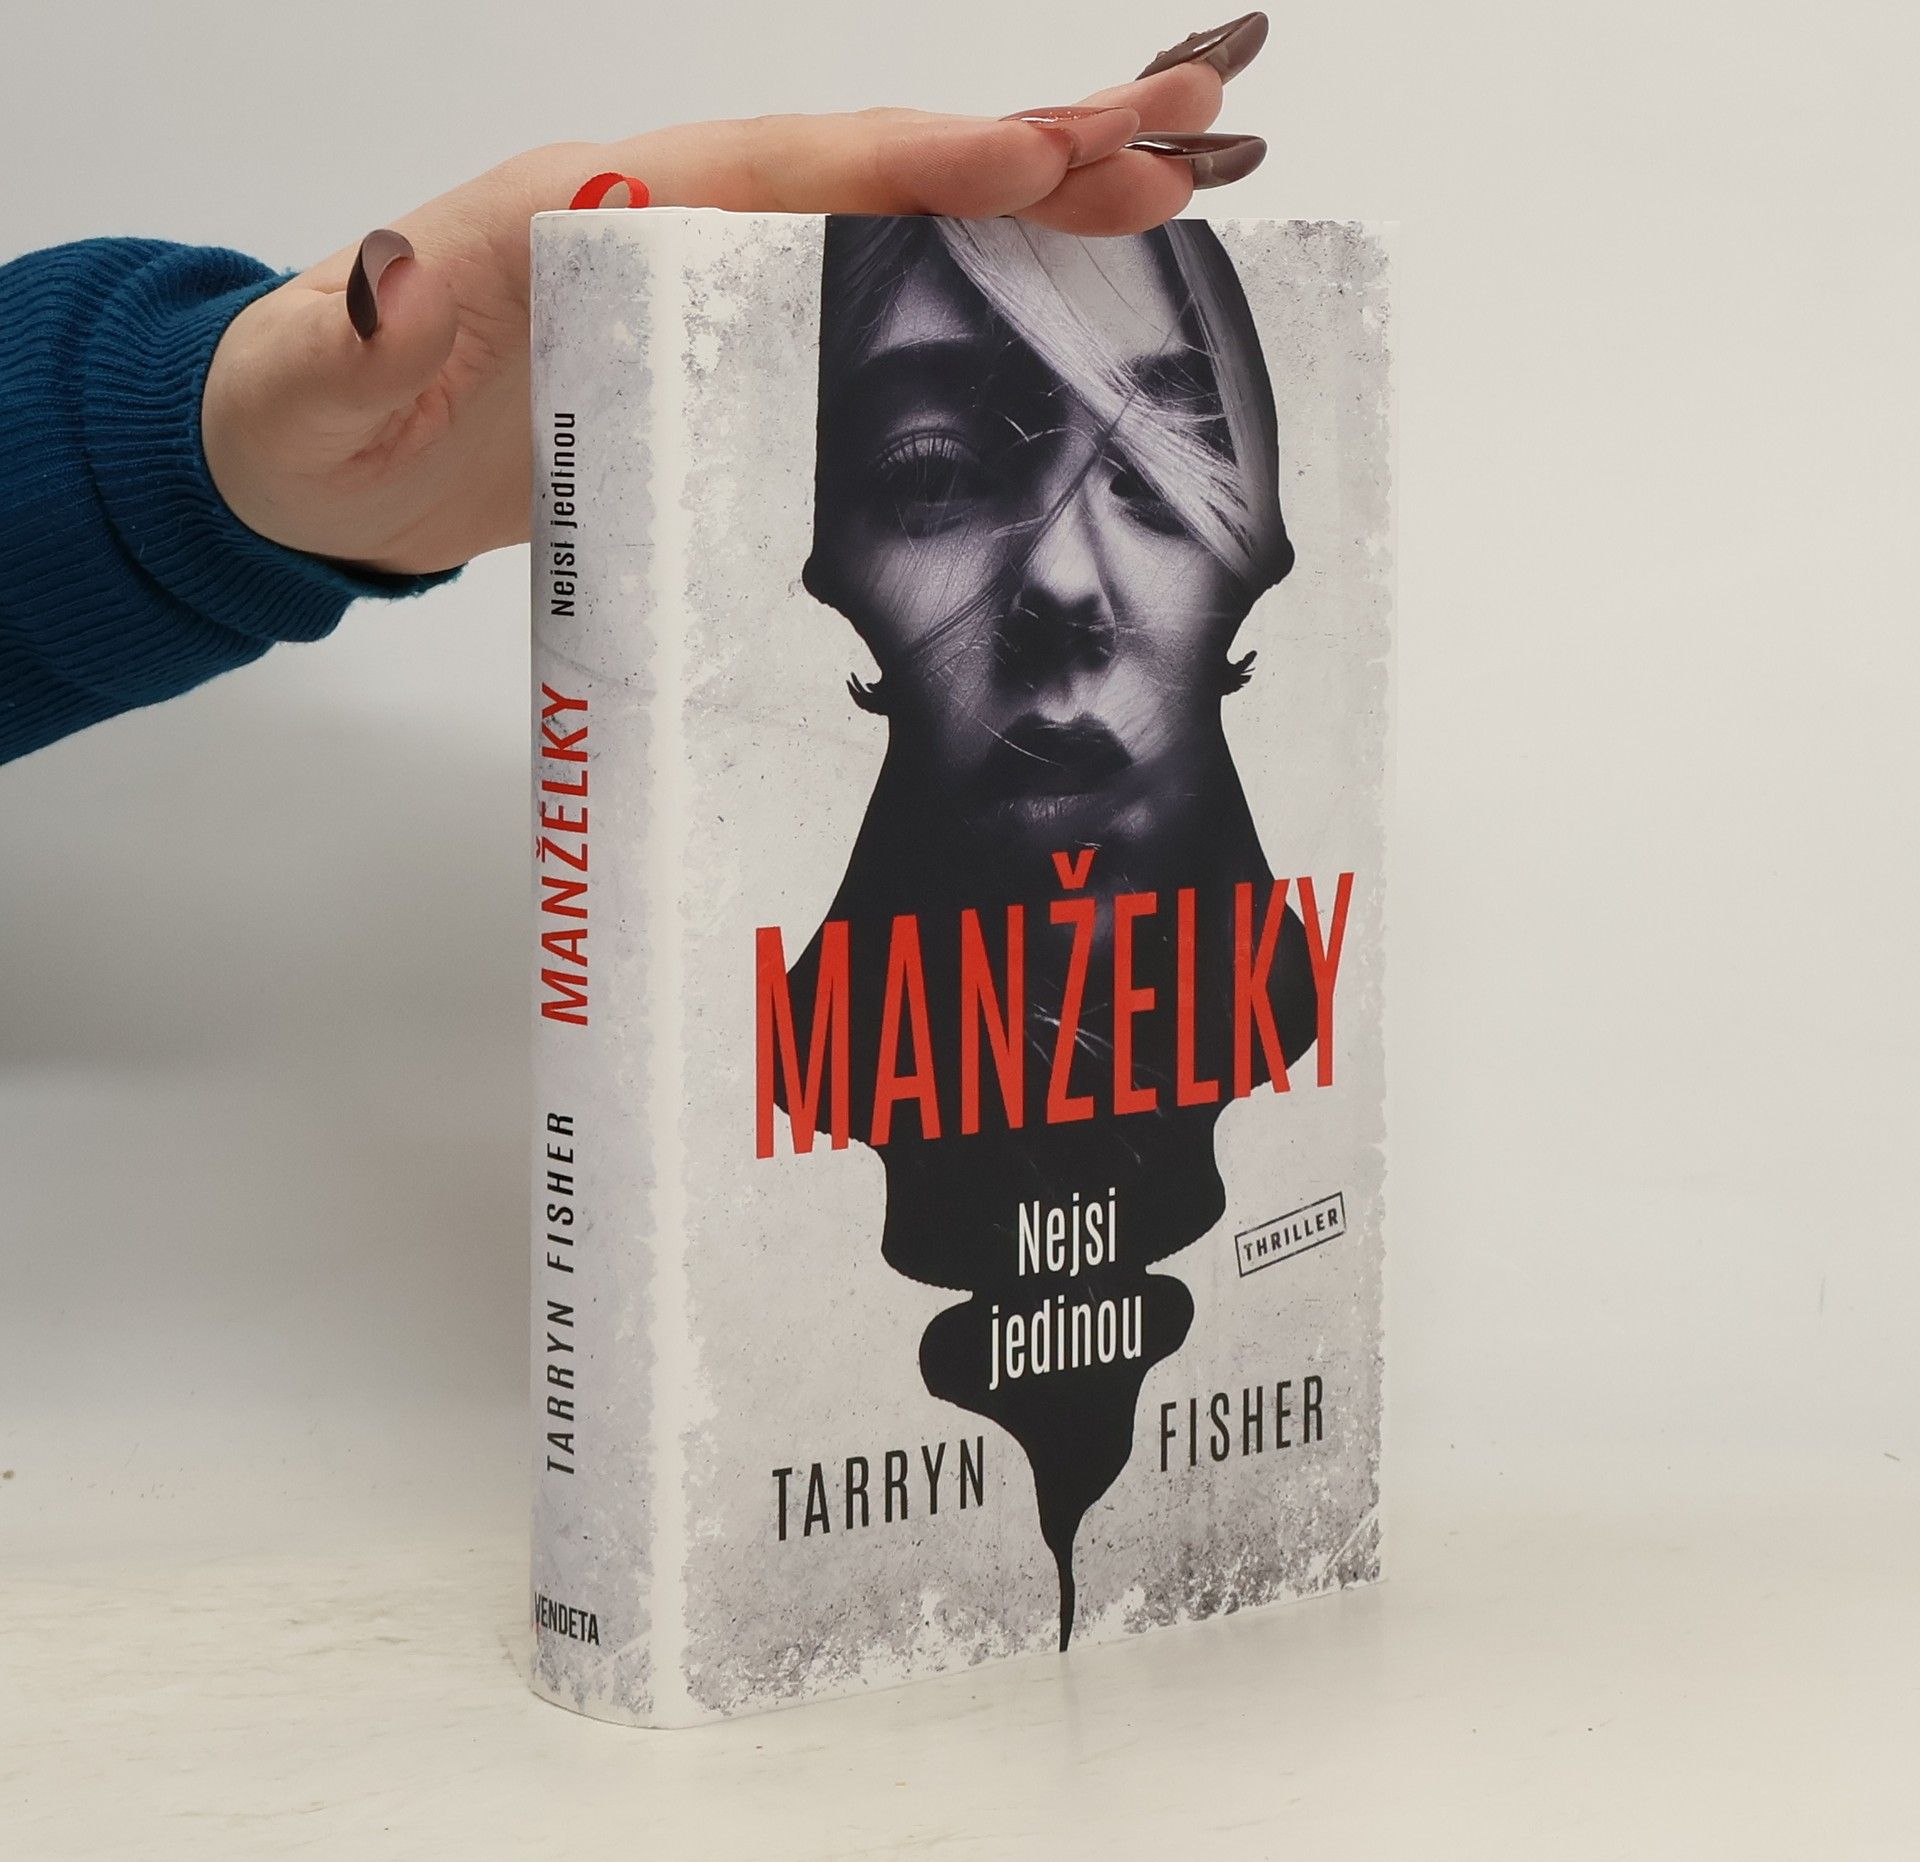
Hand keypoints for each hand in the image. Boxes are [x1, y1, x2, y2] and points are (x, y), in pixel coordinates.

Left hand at [201, 15, 1269, 576]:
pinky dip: (981, 282)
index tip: (1044, 156)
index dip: (918, 162)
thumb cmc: (317, 412)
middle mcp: (680, 219)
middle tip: (1198, 123)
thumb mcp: (319, 381)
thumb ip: (362, 335)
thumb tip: (390, 278)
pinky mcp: (732, 347)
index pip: (789, 169)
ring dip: (1046, 203)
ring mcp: (717, 280)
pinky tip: (1068, 290)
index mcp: (602, 200)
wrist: (314, 460)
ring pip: (905, 223)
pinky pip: (880, 300)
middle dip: (1041, 146)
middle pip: (885, 166)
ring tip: (1183, 184)